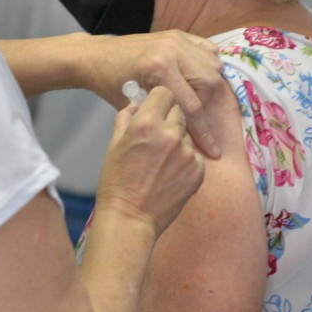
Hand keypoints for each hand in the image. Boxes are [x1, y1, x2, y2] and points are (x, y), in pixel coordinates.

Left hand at [88, 30, 223, 158]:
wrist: (96, 56)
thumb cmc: (110, 85)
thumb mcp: (134, 107)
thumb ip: (162, 117)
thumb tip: (189, 136)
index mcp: (158, 69)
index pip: (191, 106)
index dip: (204, 133)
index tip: (213, 151)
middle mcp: (172, 51)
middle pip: (209, 82)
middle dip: (210, 107)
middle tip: (203, 121)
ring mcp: (177, 40)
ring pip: (212, 65)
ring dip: (212, 86)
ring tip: (203, 102)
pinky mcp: (178, 34)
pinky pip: (207, 49)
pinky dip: (210, 65)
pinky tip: (203, 79)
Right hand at [97, 86, 204, 236]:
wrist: (130, 218)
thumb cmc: (116, 182)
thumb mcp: (113, 144)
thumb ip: (126, 117)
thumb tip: (136, 103)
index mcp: (146, 124)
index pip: (164, 92)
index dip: (158, 99)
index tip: (155, 108)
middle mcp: (170, 135)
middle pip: (179, 110)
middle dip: (168, 118)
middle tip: (156, 137)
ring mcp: (186, 153)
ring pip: (187, 133)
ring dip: (177, 140)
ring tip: (161, 161)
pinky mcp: (198, 171)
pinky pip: (194, 154)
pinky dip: (185, 160)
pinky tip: (169, 174)